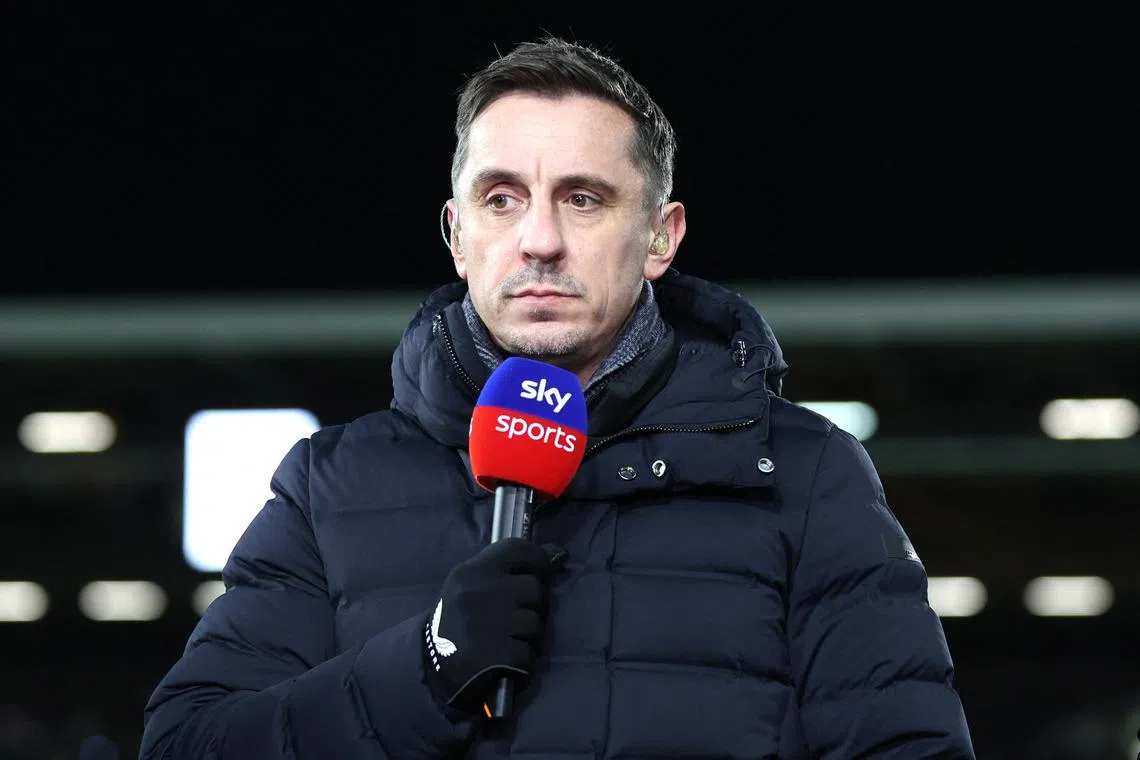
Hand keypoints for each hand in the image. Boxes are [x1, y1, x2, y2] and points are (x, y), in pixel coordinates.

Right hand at [423, 538, 567, 711]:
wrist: (431, 667)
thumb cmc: (458, 621)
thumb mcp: (473, 587)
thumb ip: (511, 570)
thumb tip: (558, 553)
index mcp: (471, 572)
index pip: (517, 549)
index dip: (537, 559)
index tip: (539, 572)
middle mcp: (478, 593)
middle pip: (534, 589)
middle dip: (532, 606)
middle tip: (515, 619)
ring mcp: (487, 625)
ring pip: (536, 623)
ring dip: (529, 637)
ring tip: (508, 642)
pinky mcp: (496, 656)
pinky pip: (530, 654)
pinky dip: (523, 662)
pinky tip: (507, 662)